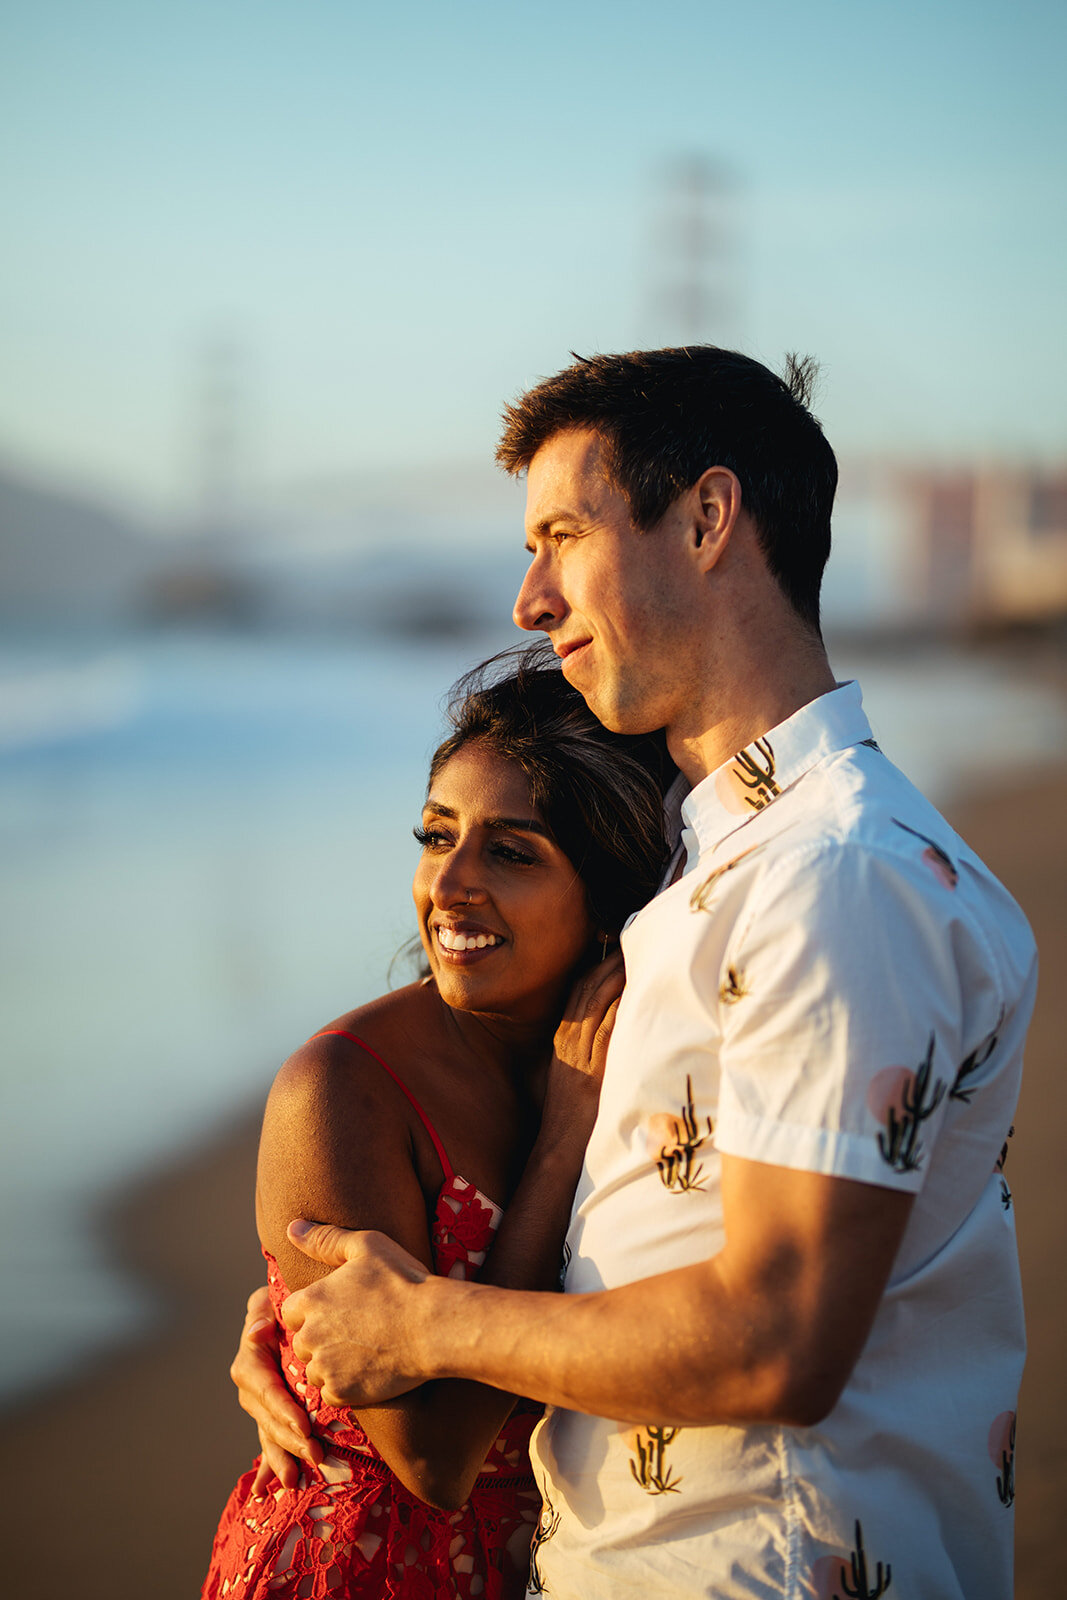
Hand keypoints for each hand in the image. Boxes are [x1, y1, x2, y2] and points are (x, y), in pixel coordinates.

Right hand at [230, 1286, 322, 1492]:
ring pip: (270, 1434)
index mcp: (251, 1361)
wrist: (297, 1315)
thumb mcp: (271, 1300)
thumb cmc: (288, 1304)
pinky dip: (271, 1465)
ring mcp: (261, 1404)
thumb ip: (262, 1311)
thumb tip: (258, 1330)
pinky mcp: (273, 1414)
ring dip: (281, 1458)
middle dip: (289, 1440)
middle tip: (314, 1456)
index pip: (265, 1389)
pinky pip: (271, 1441)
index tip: (304, 1425)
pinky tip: (270, 1488)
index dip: (282, 1409)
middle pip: (268, 1418)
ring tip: (294, 1481)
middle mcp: (252, 1387)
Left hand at [282, 1222, 431, 1406]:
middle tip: (356, 1331)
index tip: (340, 1310)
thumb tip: (291, 1227)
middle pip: (302, 1342)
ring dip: (330, 1364)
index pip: (292, 1311)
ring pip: (314, 1370)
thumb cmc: (403, 1281)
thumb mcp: (367, 1246)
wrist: (434, 1326)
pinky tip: (368, 1370)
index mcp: (311, 1299)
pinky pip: (330, 1393)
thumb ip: (325, 1239)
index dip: (314, 1310)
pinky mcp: (342, 1392)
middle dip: (321, 1338)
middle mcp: (310, 1335)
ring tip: (364, 1351)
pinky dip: (345, 1386)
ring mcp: (325, 1366)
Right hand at [541, 950, 623, 1142]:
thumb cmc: (573, 1114)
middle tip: (633, 938)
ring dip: (617, 977)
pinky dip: (619, 1010)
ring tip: (637, 954)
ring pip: (596, 1004)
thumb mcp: (574, 1071)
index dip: (597, 964)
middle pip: (587, 988)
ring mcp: (579, 1055)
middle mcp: (569, 1040)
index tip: (616, 945)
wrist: (560, 1147)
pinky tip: (634, 993)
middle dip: (609, 961)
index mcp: (563, 1037)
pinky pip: (606, 1033)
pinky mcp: (593, 1072)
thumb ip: (590, 1048)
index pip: (578, 989)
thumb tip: (618, 1026)